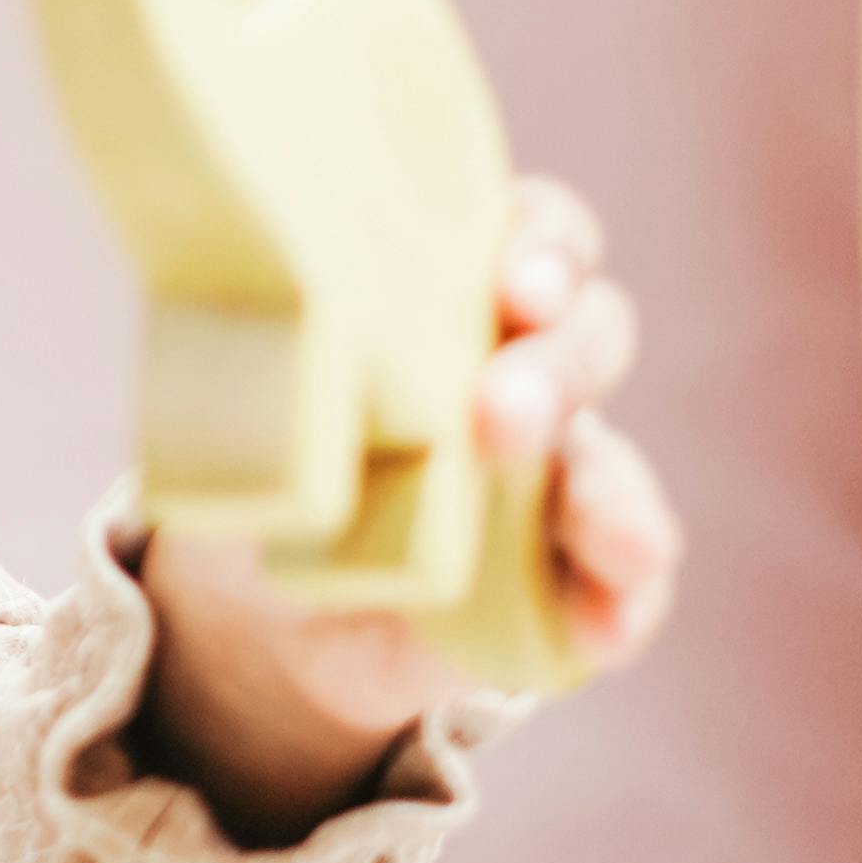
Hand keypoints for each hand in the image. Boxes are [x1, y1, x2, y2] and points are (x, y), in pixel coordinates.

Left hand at [134, 176, 681, 847]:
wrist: (263, 610)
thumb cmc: (265, 462)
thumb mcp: (250, 403)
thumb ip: (260, 373)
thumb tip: (236, 349)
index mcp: (452, 299)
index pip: (535, 238)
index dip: (545, 246)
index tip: (516, 284)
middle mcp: (523, 373)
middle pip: (587, 338)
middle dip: (559, 367)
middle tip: (502, 414)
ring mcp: (558, 480)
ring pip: (614, 465)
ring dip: (611, 493)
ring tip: (604, 532)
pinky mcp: (570, 581)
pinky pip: (625, 588)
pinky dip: (624, 603)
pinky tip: (602, 624)